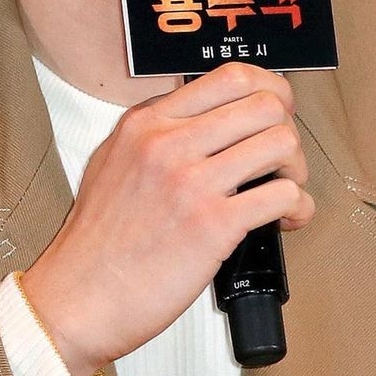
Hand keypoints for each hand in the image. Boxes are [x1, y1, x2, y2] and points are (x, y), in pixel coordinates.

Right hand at [20, 62, 313, 375]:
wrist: (77, 298)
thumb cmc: (95, 243)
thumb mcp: (112, 161)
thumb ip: (156, 134)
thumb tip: (206, 122)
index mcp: (146, 122)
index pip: (229, 77)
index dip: (268, 89)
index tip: (275, 109)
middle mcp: (168, 143)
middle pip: (265, 104)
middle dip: (287, 129)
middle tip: (281, 156)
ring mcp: (191, 182)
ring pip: (281, 143)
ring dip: (295, 169)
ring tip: (284, 189)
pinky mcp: (212, 225)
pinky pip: (282, 196)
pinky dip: (298, 207)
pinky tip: (286, 218)